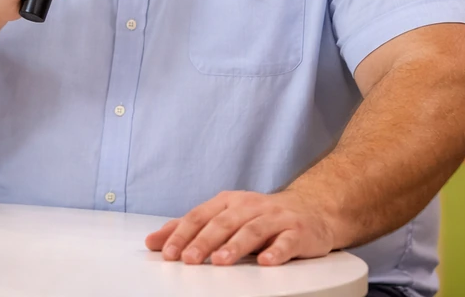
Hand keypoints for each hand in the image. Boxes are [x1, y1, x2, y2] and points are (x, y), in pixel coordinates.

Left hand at [144, 189, 334, 266]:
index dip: (182, 234)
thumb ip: (190, 229)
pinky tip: (266, 261)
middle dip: (204, 241)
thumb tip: (153, 242)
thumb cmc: (260, 216)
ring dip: (235, 246)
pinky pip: (286, 241)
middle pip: (223, 223)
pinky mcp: (297, 231)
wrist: (311, 208)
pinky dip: (276, 250)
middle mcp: (250, 206)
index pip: (200, 216)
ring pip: (252, 230)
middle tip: (188, 260)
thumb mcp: (224, 218)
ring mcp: (275, 217)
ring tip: (220, 262)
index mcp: (228, 203)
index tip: (167, 253)